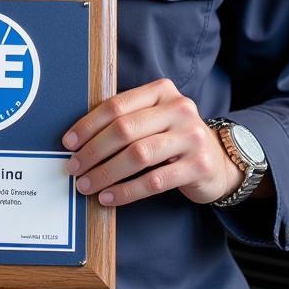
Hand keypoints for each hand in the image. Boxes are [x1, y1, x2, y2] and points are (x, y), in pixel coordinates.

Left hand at [62, 78, 242, 206]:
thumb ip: (126, 119)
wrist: (219, 161)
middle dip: (93, 151)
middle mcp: (179, 109)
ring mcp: (191, 137)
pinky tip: (109, 197)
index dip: (88, 124)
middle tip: (74, 167)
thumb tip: (78, 139)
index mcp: (162, 91)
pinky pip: (154, 181)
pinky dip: (126, 191)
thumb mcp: (154, 119)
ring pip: (137, 155)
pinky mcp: (198, 166)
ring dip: (106, 173)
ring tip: (87, 185)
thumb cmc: (173, 138)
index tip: (68, 142)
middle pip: (124, 129)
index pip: (117, 105)